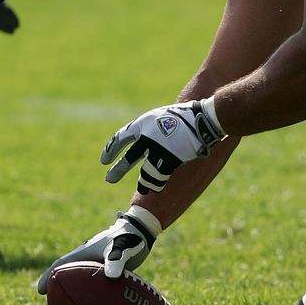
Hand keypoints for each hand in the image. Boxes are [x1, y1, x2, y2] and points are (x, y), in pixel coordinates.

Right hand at [36, 206, 158, 292]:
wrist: (142, 231)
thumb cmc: (128, 237)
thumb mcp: (120, 248)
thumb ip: (115, 261)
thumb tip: (111, 277)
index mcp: (85, 253)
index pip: (62, 265)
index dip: (50, 277)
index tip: (40, 291)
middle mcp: (88, 259)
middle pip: (67, 276)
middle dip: (57, 291)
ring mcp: (97, 265)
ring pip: (79, 283)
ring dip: (71, 295)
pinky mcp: (108, 271)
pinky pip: (94, 286)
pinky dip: (89, 297)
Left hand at [101, 98, 223, 194]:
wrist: (202, 119)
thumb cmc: (184, 116)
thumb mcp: (161, 117)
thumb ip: (151, 131)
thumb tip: (145, 145)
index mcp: (143, 123)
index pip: (121, 137)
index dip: (111, 149)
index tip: (103, 160)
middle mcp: (147, 136)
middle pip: (129, 158)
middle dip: (118, 170)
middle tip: (109, 179)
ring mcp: (158, 149)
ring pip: (146, 173)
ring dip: (144, 182)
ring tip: (143, 188)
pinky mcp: (170, 159)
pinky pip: (160, 176)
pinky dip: (157, 183)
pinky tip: (155, 188)